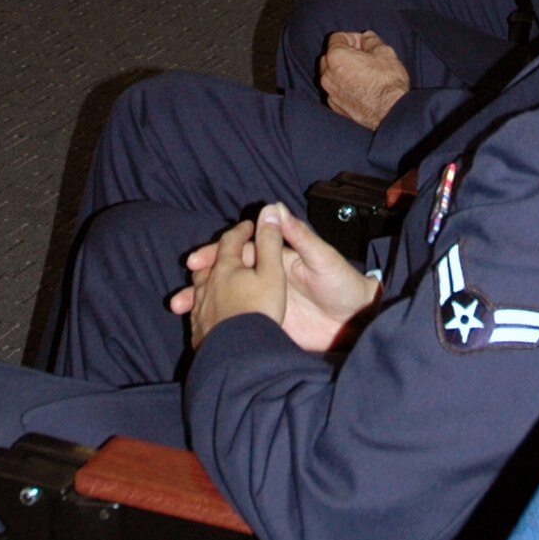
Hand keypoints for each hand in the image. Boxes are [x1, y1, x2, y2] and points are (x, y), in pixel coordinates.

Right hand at [171, 205, 377, 354]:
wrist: (356, 321)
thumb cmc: (342, 283)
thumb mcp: (322, 258)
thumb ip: (299, 236)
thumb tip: (275, 208)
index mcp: (276, 257)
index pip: (239, 251)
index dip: (217, 254)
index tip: (197, 260)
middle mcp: (265, 276)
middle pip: (226, 275)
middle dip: (202, 282)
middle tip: (182, 296)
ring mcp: (264, 301)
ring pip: (227, 298)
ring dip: (204, 304)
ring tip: (183, 313)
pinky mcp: (267, 323)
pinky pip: (238, 320)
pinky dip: (218, 324)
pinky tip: (202, 331)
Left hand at [172, 213, 283, 349]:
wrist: (239, 355)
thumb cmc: (260, 310)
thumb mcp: (272, 272)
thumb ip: (270, 241)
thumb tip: (268, 209)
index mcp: (225, 267)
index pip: (231, 241)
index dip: (242, 231)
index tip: (250, 226)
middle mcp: (207, 285)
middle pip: (208, 264)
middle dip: (217, 256)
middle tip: (226, 254)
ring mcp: (200, 310)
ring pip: (199, 289)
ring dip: (206, 283)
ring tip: (212, 284)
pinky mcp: (199, 332)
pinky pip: (198, 314)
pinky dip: (204, 308)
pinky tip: (209, 315)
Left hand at [319, 30, 411, 129]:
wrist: (390, 113)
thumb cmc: (387, 82)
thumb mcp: (385, 53)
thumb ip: (371, 41)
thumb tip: (367, 37)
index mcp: (336, 56)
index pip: (337, 37)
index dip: (352, 37)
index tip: (364, 43)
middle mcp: (327, 74)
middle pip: (330, 56)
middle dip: (344, 53)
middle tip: (363, 57)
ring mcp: (330, 92)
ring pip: (330, 74)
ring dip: (342, 71)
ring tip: (362, 73)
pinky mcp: (335, 107)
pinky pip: (335, 90)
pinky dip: (343, 86)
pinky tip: (359, 88)